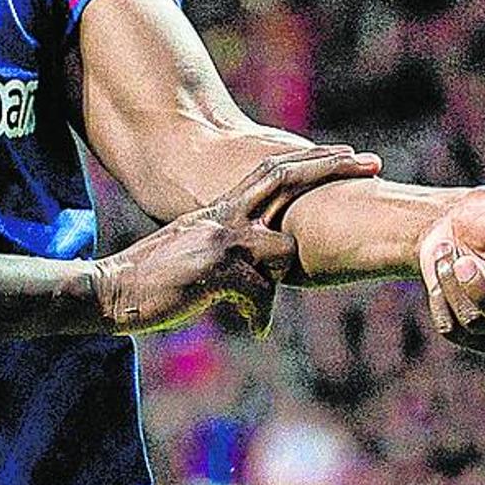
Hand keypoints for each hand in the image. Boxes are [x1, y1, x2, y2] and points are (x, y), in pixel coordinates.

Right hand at [92, 145, 381, 338]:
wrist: (113, 289)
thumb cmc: (156, 281)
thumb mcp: (199, 256)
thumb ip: (234, 254)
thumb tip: (265, 279)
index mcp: (220, 208)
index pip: (272, 172)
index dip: (309, 161)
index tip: (346, 155)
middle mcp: (223, 213)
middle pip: (284, 178)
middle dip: (329, 169)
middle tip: (371, 164)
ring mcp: (219, 238)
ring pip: (280, 247)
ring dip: (277, 281)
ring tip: (267, 306)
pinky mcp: (214, 268)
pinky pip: (259, 292)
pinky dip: (259, 315)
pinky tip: (252, 329)